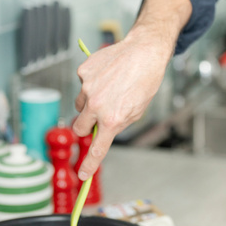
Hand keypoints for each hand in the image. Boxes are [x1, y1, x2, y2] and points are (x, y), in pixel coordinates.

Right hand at [73, 31, 167, 179]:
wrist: (144, 51)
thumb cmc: (145, 80)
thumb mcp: (137, 110)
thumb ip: (118, 123)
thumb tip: (103, 131)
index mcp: (113, 119)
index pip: (97, 149)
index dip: (88, 165)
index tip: (82, 174)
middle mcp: (97, 105)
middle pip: (79, 128)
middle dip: (86, 127)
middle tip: (97, 118)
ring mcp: (87, 87)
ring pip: (80, 104)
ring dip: (90, 102)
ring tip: (110, 88)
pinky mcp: (83, 72)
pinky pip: (82, 84)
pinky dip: (92, 82)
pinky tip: (108, 74)